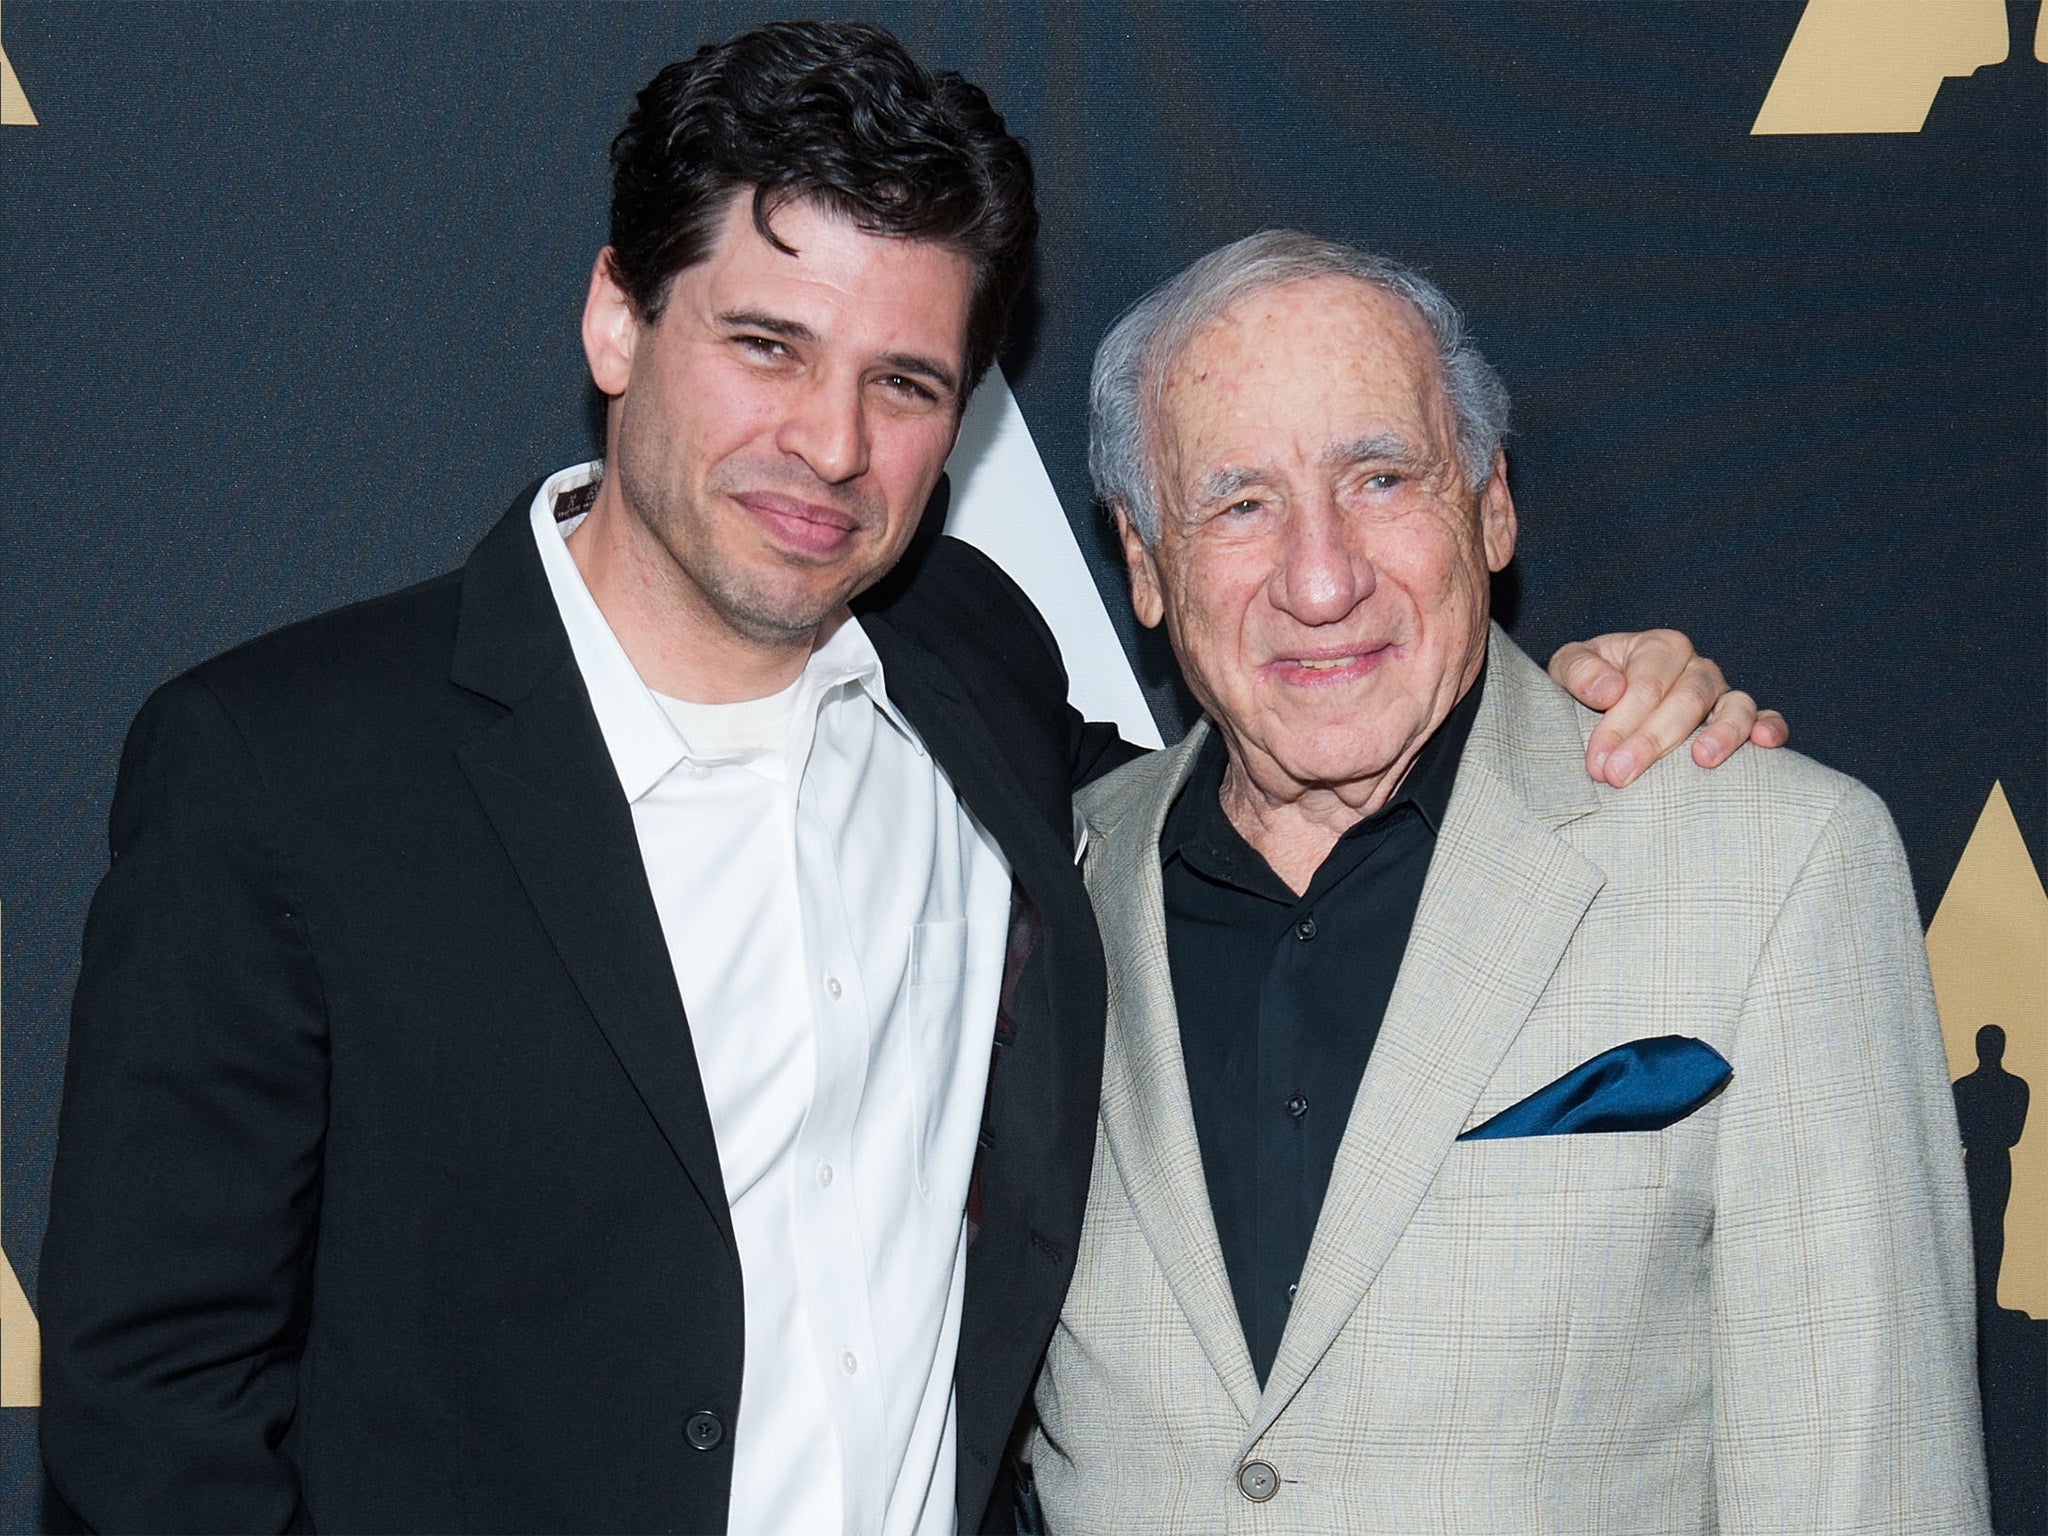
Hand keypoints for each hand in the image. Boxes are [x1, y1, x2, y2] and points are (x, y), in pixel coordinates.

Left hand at [1548, 630, 1788, 787]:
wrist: (1603, 700)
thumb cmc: (1589, 684)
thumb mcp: (1569, 667)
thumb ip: (1580, 671)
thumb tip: (1609, 690)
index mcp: (1659, 647)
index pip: (1645, 685)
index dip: (1620, 724)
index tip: (1598, 763)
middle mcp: (1697, 667)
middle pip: (1686, 699)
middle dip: (1652, 740)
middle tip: (1619, 776)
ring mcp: (1723, 693)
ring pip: (1734, 706)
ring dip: (1722, 733)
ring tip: (1702, 760)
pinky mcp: (1742, 720)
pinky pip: (1766, 718)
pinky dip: (1771, 728)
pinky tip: (1764, 744)